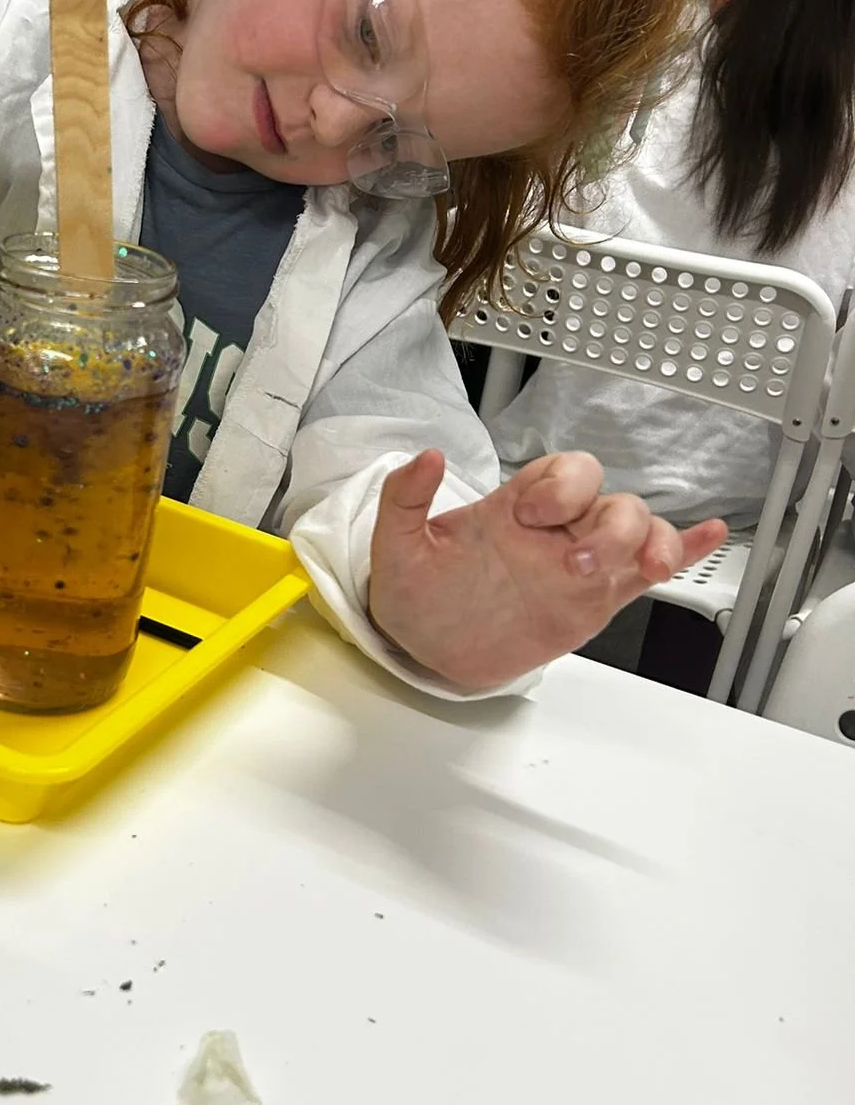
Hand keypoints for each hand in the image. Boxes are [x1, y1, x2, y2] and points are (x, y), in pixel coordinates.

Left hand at [367, 449, 727, 690]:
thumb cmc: (417, 594)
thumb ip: (404, 500)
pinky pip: (647, 570)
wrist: (428, 647)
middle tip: (576, 562)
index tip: (530, 517)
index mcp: (514, 509)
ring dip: (649, 544)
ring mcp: (580, 563)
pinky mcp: (595, 599)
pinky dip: (682, 551)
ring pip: (638, 533)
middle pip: (611, 501)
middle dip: (608, 526)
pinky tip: (708, 537)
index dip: (559, 486)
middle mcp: (555, 530)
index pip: (561, 473)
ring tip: (646, 568)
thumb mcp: (396, 547)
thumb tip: (425, 457)